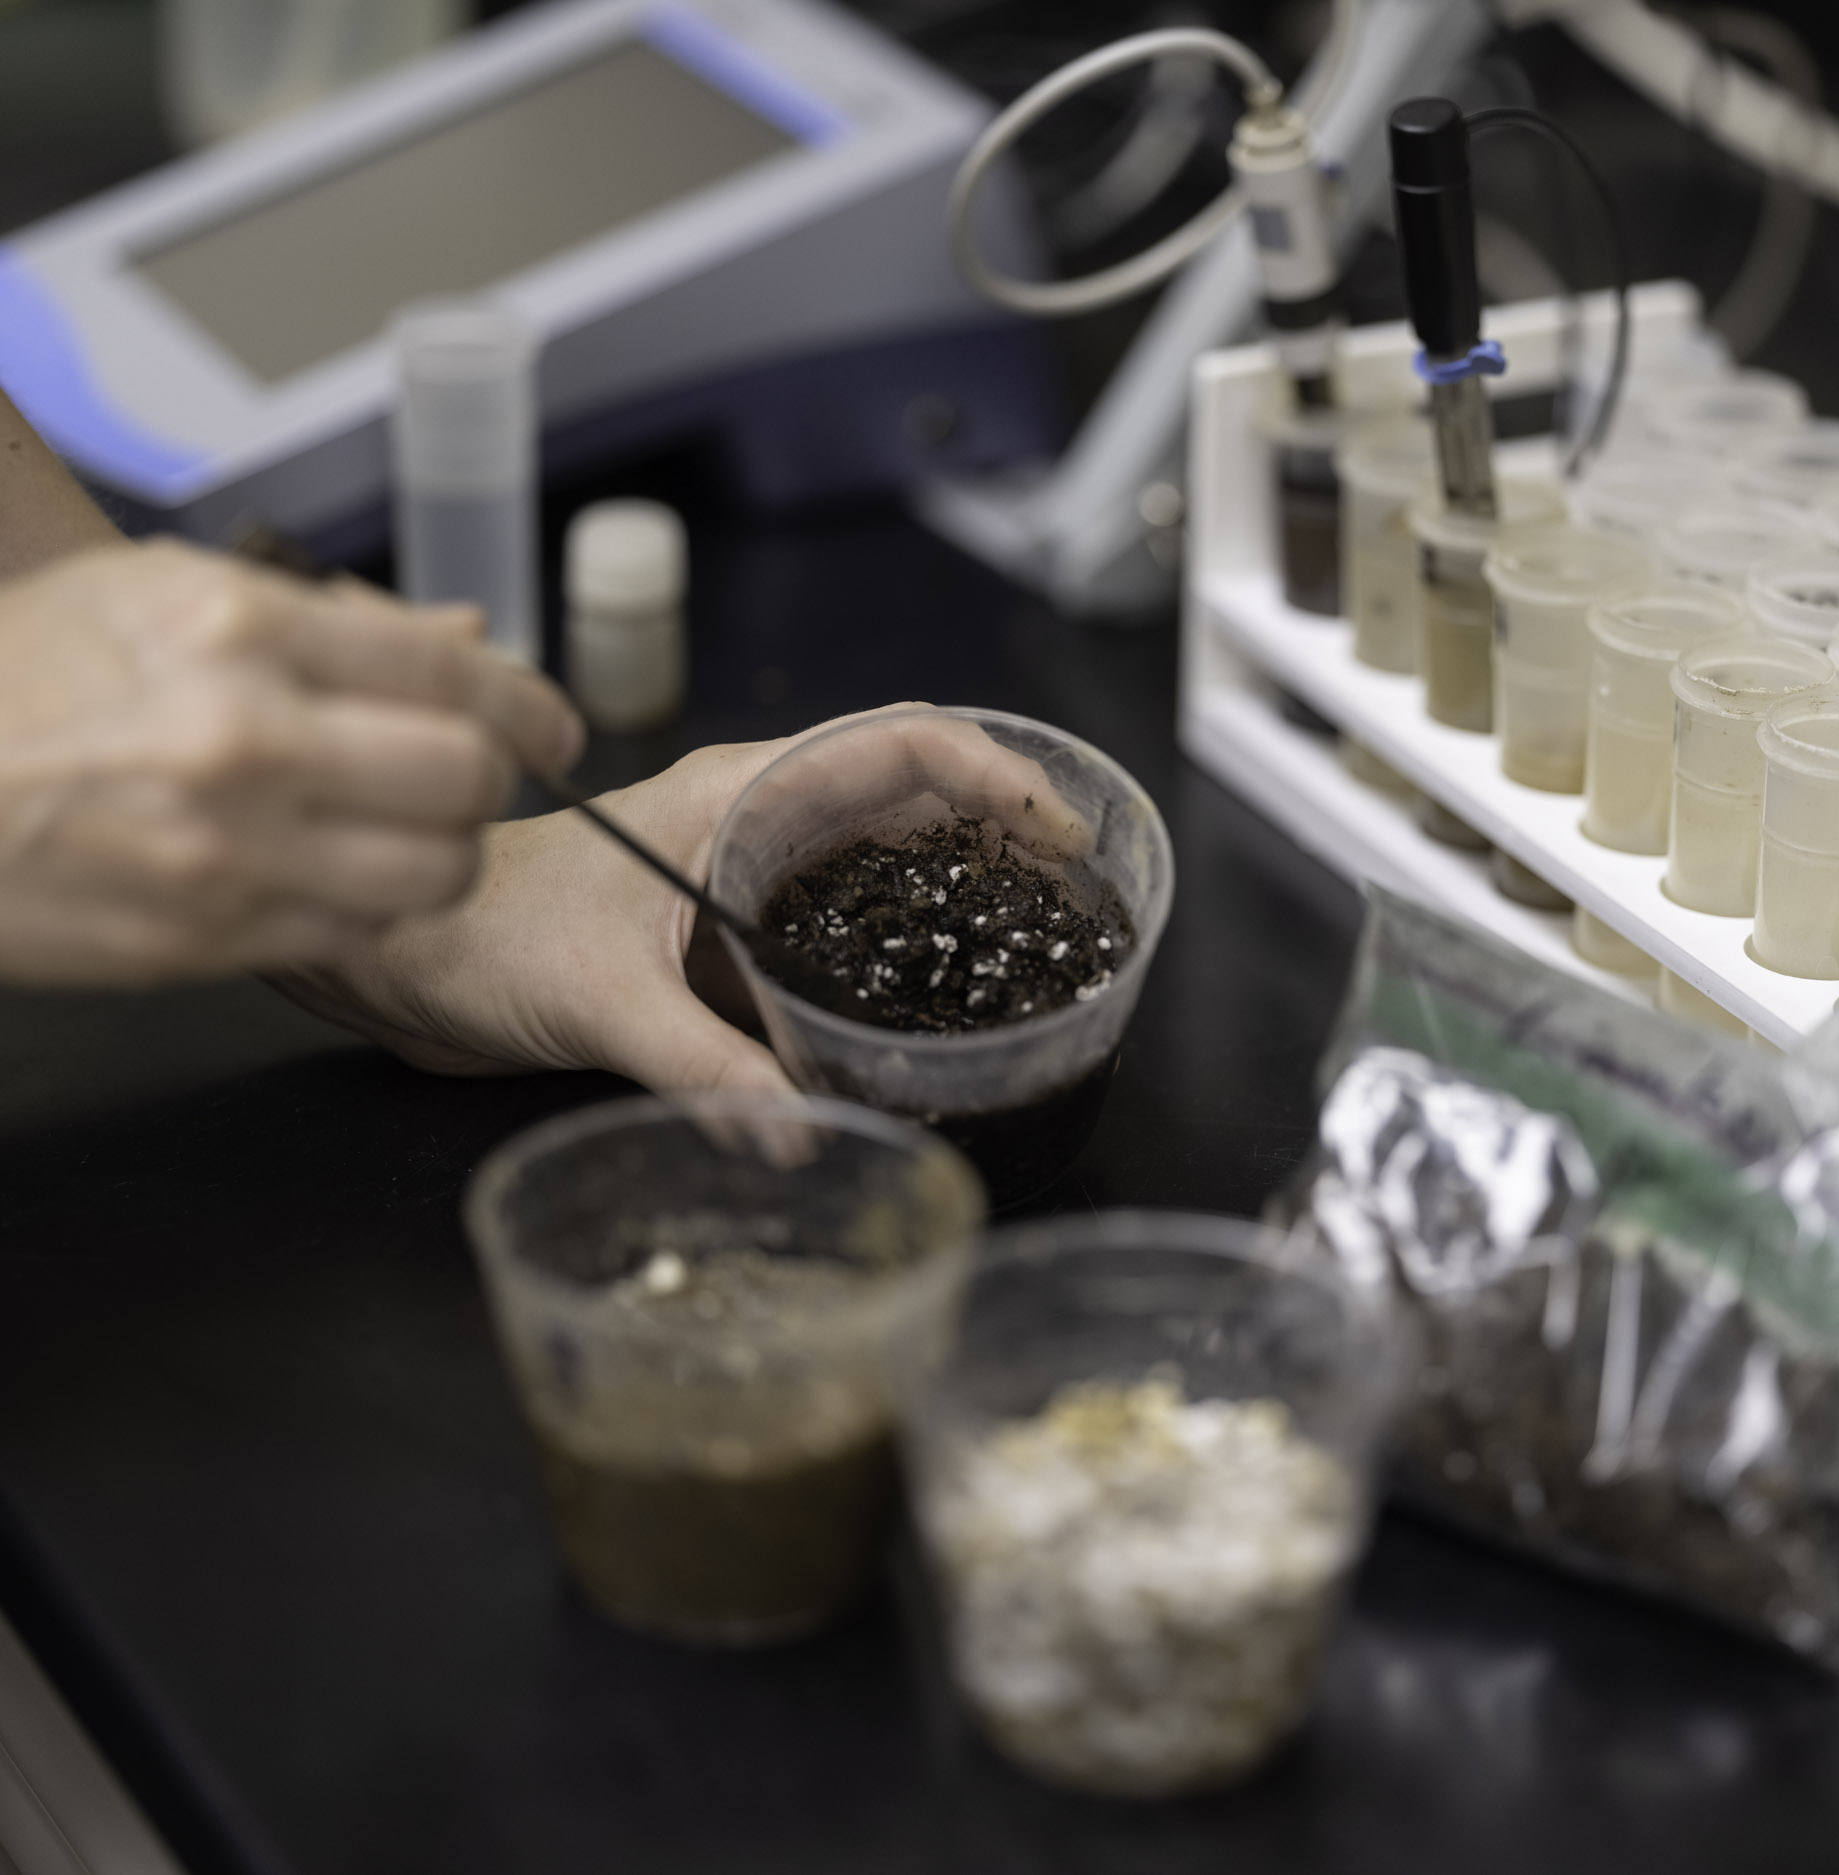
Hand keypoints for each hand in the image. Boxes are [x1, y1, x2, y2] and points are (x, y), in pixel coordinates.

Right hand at [0, 540, 581, 986]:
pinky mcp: (205, 937)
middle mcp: (244, 739)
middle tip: (460, 775)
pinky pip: (361, 932)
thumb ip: (338, 620)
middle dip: (485, 780)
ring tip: (398, 828)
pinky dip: (369, 907)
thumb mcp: (168, 594)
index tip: (551, 727)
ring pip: (438, 874)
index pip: (456, 678)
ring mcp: (227, 849)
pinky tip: (327, 871)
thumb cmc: (29, 676)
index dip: (531, 709)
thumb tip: (470, 641)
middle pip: (468, 781)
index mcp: (241, 631)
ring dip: (442, 854)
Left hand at [267, 706, 1092, 1093]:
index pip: (901, 745)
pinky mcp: (732, 936)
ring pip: (885, 859)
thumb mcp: (600, 1002)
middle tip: (1077, 901)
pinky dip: (902, 947)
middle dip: (1005, 831)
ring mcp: (748, 876)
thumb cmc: (476, 939)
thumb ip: (704, 1071)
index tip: (1061, 832)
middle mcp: (756, 821)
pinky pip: (843, 927)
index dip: (995, 775)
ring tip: (1033, 945)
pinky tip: (933, 1004)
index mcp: (739, 792)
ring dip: (961, 885)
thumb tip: (805, 1139)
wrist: (396, 962)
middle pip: (915, 796)